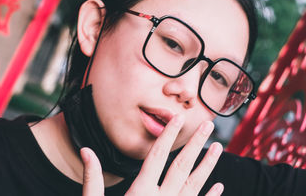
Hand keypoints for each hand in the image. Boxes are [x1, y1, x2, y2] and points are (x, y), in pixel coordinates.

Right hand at [81, 115, 223, 195]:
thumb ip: (92, 179)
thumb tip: (86, 150)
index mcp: (140, 192)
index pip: (156, 156)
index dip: (167, 134)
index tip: (177, 118)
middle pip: (181, 165)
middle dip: (195, 143)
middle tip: (207, 124)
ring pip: (194, 184)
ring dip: (208, 165)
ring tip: (218, 147)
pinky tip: (219, 186)